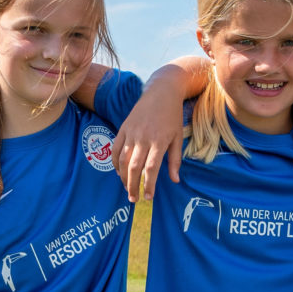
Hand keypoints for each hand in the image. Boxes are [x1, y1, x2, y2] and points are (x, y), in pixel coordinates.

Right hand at [111, 85, 184, 200]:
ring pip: (122, 160)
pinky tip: (118, 172)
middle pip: (134, 168)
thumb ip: (175, 160)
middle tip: (134, 199)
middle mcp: (143, 138)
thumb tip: (175, 180)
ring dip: (123, 177)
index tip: (148, 198)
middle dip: (133, 186)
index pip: (151, 169)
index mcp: (159, 142)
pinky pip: (115, 148)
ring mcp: (131, 133)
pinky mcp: (123, 128)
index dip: (148, 185)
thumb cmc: (172, 116)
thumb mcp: (178, 138)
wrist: (161, 92)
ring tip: (127, 188)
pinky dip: (115, 162)